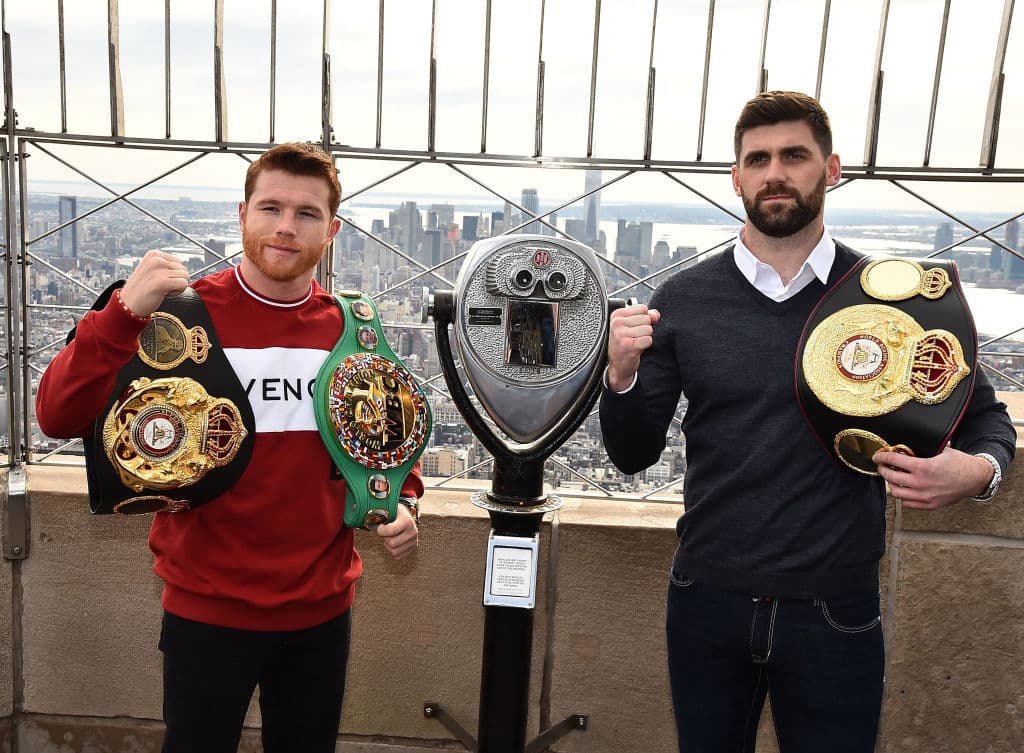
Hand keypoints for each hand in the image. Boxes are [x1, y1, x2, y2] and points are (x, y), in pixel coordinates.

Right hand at [120, 250, 189, 317]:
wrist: (127, 305)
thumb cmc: (141, 290)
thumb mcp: (151, 270)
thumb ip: (165, 266)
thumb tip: (182, 267)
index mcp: (154, 254)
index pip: (179, 262)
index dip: (173, 274)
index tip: (160, 280)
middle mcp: (156, 259)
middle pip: (184, 269)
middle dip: (176, 280)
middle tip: (161, 286)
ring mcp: (158, 269)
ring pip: (185, 277)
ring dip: (176, 286)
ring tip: (162, 289)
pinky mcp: (161, 281)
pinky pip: (184, 284)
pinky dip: (178, 292)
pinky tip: (165, 293)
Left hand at [375, 503, 418, 559]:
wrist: (406, 514)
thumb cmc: (395, 512)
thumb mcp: (389, 508)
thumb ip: (380, 511)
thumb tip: (368, 515)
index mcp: (407, 521)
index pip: (390, 531)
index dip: (381, 530)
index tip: (380, 526)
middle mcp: (413, 532)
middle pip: (392, 544)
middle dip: (385, 538)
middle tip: (385, 532)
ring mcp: (414, 541)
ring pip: (395, 552)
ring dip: (388, 546)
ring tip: (389, 537)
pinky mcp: (413, 548)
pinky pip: (398, 556)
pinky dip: (393, 551)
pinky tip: (394, 542)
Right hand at [607, 304, 659, 391]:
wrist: (618, 365)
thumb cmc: (625, 343)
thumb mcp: (633, 325)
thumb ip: (646, 316)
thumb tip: (655, 315)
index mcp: (617, 315)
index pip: (643, 308)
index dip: (644, 318)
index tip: (635, 327)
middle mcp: (617, 323)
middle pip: (647, 319)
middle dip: (644, 329)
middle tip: (635, 336)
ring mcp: (621, 334)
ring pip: (648, 329)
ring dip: (645, 337)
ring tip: (635, 342)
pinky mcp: (628, 345)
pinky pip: (648, 340)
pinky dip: (645, 345)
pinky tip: (636, 348)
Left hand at [872, 446, 993, 509]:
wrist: (976, 478)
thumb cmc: (960, 463)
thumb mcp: (941, 450)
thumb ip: (923, 449)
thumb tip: (906, 446)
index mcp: (923, 467)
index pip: (894, 461)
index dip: (882, 457)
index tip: (878, 456)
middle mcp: (921, 483)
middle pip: (891, 477)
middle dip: (883, 470)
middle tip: (882, 466)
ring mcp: (925, 496)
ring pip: (896, 493)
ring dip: (891, 484)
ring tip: (891, 478)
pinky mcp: (930, 505)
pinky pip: (907, 504)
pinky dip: (902, 497)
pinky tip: (903, 489)